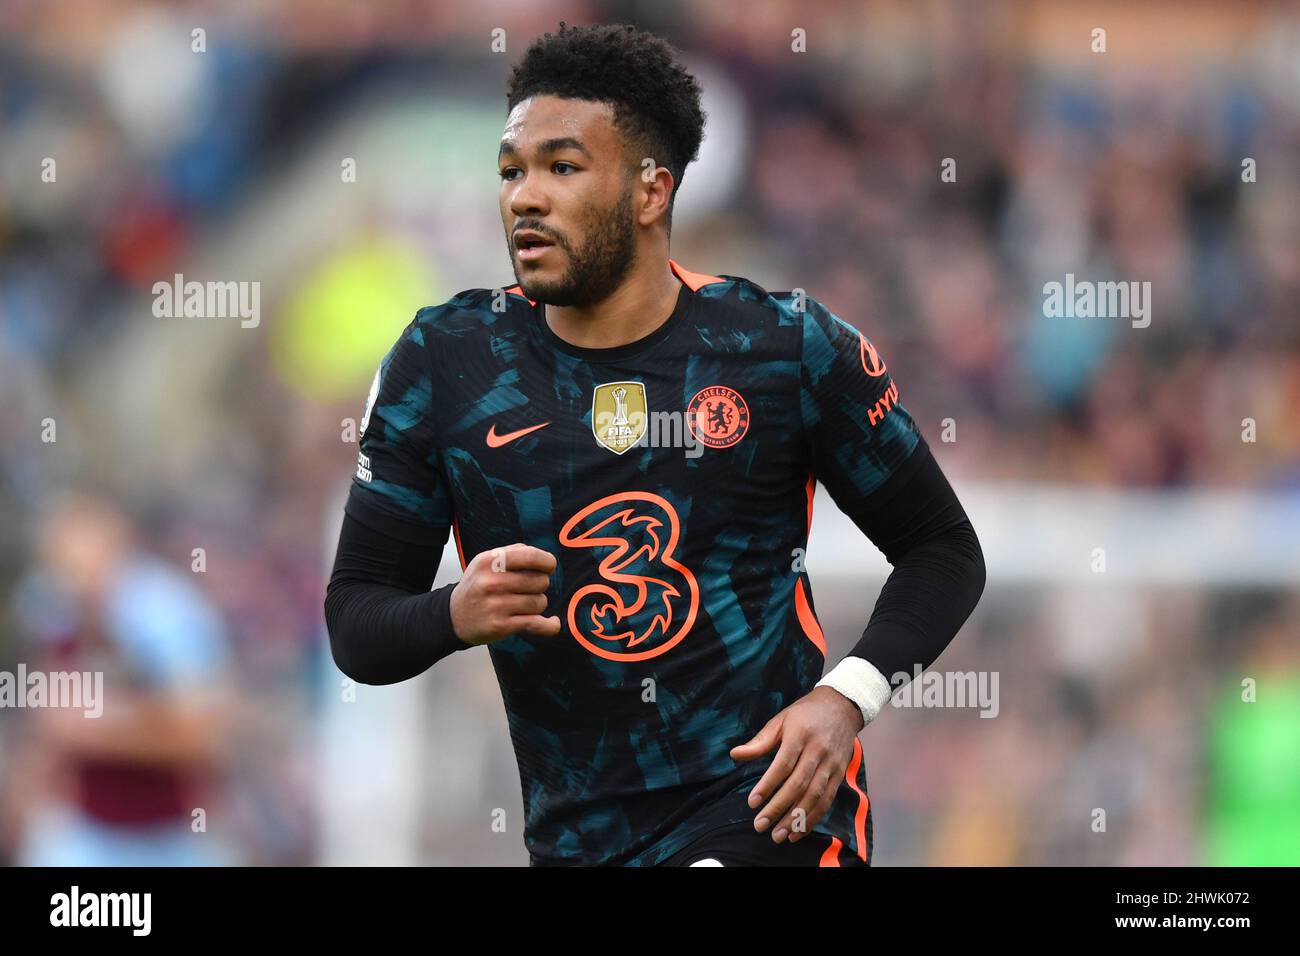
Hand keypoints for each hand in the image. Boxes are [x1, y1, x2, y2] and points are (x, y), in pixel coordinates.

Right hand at [450, 543, 561, 644]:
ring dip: (537, 604)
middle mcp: (492, 582)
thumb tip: (544, 558)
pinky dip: (549, 626)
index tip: (549, 567)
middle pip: (540, 581)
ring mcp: (496, 606)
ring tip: (522, 604)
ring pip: (540, 602)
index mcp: (490, 561)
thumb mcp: (487, 561)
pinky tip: (553, 623)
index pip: (531, 556)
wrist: (454, 616)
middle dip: (539, 585)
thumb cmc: (478, 585)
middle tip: (527, 589)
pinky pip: (537, 624)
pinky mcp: (501, 626)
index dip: (547, 562)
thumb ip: (514, 552)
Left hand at [729, 686, 864, 842]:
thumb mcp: (780, 721)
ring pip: (814, 796)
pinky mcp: (840, 774)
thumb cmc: (805, 714)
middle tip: (760, 825)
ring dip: (796, 819)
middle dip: (778, 808)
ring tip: (778, 835)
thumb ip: (759, 742)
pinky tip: (798, 831)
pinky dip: (813, 818)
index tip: (752, 803)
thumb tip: (734, 755)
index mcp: (800, 735)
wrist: (842, 706)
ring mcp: (831, 764)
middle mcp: (818, 751)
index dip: (768, 785)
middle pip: (798, 784)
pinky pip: (827, 800)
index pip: (783, 764)